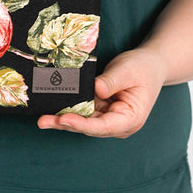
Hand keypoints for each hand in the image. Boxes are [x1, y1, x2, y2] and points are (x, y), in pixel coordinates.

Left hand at [37, 47, 167, 137]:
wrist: (150, 65)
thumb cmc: (142, 68)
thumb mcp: (128, 71)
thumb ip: (112, 81)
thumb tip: (95, 89)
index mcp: (130, 119)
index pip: (103, 126)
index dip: (82, 124)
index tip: (64, 119)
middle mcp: (118, 124)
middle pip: (89, 127)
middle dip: (66, 124)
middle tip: (43, 121)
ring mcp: (108, 117)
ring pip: (83, 121)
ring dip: (62, 119)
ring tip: (42, 118)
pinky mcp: (100, 109)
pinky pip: (82, 111)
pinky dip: (68, 109)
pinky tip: (52, 107)